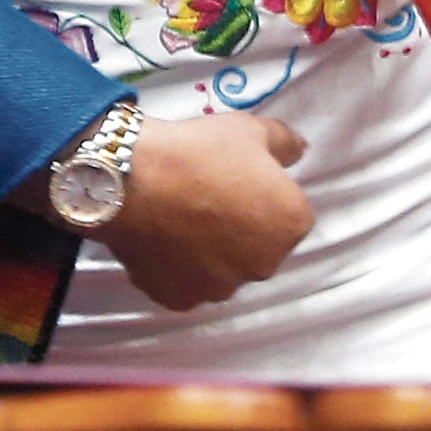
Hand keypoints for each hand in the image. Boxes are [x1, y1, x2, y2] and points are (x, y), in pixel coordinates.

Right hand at [98, 110, 312, 311]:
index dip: (261, 195)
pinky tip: (162, 240)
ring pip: (222, 270)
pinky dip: (177, 269)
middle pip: (257, 247)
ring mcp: (221, 288)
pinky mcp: (181, 300)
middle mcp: (263, 266)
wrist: (131, 179)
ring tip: (180, 219)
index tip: (236, 180)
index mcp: (290, 225)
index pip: (287, 214)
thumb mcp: (250, 130)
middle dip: (240, 229)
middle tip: (207, 198)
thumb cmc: (197, 152)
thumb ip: (285, 143)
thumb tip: (298, 150)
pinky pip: (186, 284)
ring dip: (210, 252)